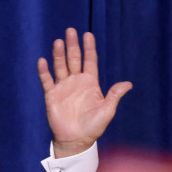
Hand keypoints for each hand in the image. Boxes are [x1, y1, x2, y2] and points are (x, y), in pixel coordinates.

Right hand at [37, 28, 131, 157]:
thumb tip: (128, 84)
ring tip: (59, 42)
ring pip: (60, 66)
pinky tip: (43, 61)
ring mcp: (63, 87)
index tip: (88, 35)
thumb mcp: (107, 110)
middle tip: (71, 31)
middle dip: (72, 45)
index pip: (89, 61)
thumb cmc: (94, 126)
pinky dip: (44, 71)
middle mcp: (76, 81)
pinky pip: (47, 80)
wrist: (77, 140)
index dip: (89, 48)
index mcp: (90, 83)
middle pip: (73, 59)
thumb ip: (115, 95)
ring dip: (59, 54)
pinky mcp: (52, 95)